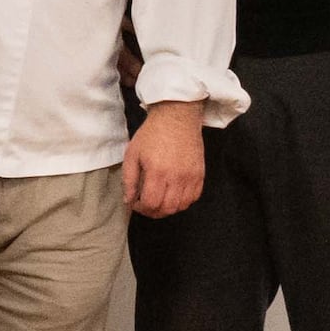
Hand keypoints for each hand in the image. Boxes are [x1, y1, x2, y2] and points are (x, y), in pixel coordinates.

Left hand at [123, 101, 210, 219]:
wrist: (177, 118)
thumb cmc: (152, 134)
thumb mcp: (132, 154)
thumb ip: (129, 180)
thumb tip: (128, 200)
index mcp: (157, 172)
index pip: (151, 204)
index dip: (140, 209)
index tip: (135, 203)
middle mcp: (177, 177)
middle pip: (167, 209)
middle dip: (152, 212)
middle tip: (145, 205)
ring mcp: (191, 177)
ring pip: (181, 206)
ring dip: (168, 209)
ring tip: (158, 201)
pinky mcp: (200, 174)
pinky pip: (194, 198)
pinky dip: (183, 202)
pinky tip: (173, 195)